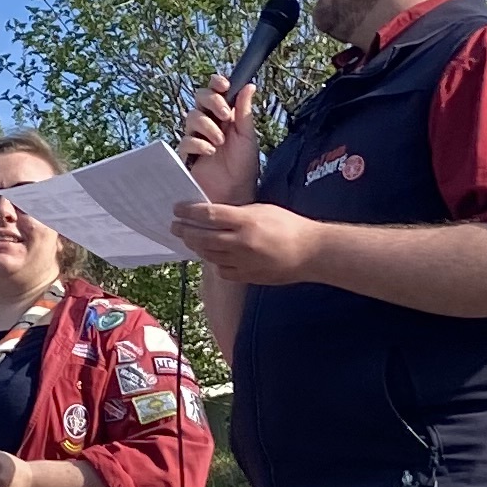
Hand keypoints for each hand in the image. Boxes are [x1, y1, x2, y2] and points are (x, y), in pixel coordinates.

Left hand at [171, 194, 320, 284]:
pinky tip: (213, 255)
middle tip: (175, 226)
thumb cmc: (289, 226)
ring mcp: (243, 262)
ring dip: (196, 246)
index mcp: (246, 221)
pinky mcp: (247, 276)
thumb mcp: (262, 209)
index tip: (178, 209)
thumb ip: (237, 212)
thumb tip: (212, 214)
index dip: (188, 212)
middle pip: (202, 237)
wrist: (310, 253)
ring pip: (208, 254)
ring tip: (191, 239)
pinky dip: (214, 262)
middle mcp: (241, 242)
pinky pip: (222, 270)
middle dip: (184, 230)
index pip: (208, 215)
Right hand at [177, 72, 259, 202]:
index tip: (224, 84)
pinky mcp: (186, 153)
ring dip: (207, 126)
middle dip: (212, 102)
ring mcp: (196, 137)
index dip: (216, 83)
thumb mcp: (247, 137)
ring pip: (192, 116)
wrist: (235, 194)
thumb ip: (244, 112)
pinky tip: (210, 152)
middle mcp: (209, 122)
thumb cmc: (243, 167)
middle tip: (225, 115)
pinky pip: (186, 140)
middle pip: (200, 97)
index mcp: (224, 116)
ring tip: (220, 142)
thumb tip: (249, 85)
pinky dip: (199, 143)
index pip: (215, 91)